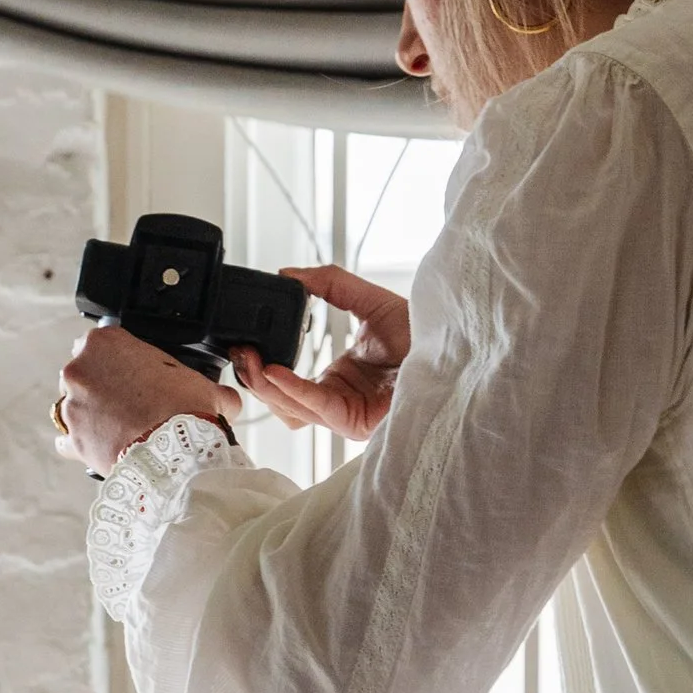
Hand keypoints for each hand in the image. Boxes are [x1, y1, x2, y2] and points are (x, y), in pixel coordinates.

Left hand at [53, 326, 238, 473]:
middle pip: (84, 372)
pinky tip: (98, 448)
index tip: (129, 373)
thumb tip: (227, 401)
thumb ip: (212, 389)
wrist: (173, 456)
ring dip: (90, 414)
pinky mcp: (71, 437)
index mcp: (106, 341)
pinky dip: (78, 444)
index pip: (102, 341)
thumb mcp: (205, 389)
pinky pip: (66, 440)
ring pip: (73, 405)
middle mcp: (80, 368)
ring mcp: (71, 404)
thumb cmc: (184, 413)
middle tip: (126, 403)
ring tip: (116, 428)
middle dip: (101, 386)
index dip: (118, 359)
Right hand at [232, 264, 409, 440]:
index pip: (287, 381)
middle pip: (280, 399)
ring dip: (264, 385)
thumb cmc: (425, 334)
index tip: (243, 341)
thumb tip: (291, 272)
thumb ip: (331, 285)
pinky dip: (291, 388)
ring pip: (290, 408)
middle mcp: (337, 400)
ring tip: (248, 358)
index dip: (262, 364)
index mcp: (338, 379)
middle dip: (253, 377)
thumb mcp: (368, 301)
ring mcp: (344, 413)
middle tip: (236, 350)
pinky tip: (274, 369)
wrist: (456, 347)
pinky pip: (314, 407)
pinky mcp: (354, 420)